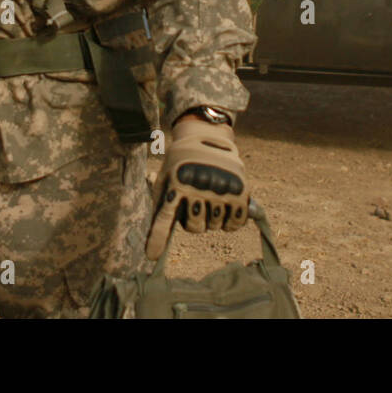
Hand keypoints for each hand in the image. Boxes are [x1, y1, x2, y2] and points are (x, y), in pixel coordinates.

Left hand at [145, 116, 249, 259]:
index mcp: (176, 182)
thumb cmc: (181, 161)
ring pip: (215, 226)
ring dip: (213, 219)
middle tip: (197, 205)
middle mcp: (198, 186)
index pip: (164, 218)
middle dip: (194, 222)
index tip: (152, 256)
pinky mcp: (239, 190)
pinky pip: (235, 224)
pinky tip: (228, 209)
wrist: (208, 135)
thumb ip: (161, 202)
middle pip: (194, 227)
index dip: (158, 238)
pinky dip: (232, 222)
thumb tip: (154, 235)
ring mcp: (220, 188)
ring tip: (211, 199)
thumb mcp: (165, 175)